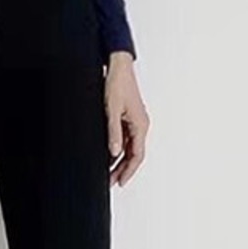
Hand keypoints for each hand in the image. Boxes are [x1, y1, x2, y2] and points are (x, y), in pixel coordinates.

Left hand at [104, 52, 148, 186]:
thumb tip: (114, 152)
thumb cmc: (117, 84)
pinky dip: (117, 149)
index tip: (120, 182)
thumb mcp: (112, 110)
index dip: (129, 171)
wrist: (118, 66)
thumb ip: (113, 132)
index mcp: (140, 125)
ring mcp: (134, 122)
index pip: (137, 155)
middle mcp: (140, 125)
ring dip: (119, 161)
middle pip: (133, 154)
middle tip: (110, 182)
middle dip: (122, 169)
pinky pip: (125, 138)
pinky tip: (107, 155)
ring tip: (108, 173)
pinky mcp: (127, 118)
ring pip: (129, 148)